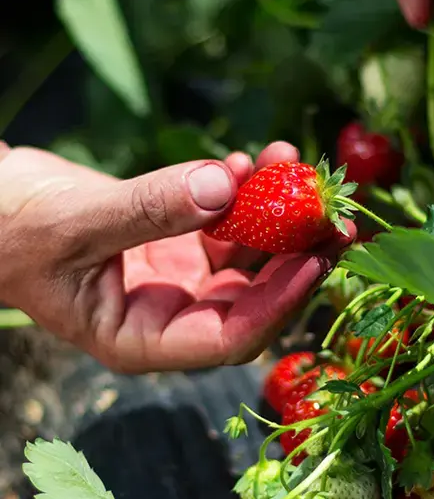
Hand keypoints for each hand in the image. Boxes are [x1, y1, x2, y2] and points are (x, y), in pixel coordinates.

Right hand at [0, 142, 353, 372]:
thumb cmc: (10, 228)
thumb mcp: (74, 222)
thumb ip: (148, 209)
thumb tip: (226, 187)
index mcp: (143, 338)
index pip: (229, 338)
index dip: (277, 305)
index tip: (314, 263)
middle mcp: (172, 314)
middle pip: (256, 298)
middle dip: (298, 258)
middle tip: (336, 218)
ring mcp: (181, 277)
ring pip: (250, 257)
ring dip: (278, 215)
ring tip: (296, 166)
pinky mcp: (184, 241)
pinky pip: (230, 222)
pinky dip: (246, 192)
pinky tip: (253, 160)